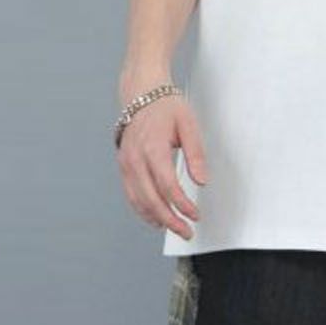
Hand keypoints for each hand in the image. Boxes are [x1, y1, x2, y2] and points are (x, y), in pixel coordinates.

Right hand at [117, 92, 209, 239]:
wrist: (140, 93)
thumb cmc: (166, 106)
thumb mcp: (188, 125)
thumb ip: (196, 154)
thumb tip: (202, 181)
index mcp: (152, 148)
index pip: (167, 185)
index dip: (182, 205)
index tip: (195, 215)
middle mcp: (135, 158)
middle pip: (151, 199)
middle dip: (170, 220)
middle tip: (187, 232)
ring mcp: (126, 164)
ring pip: (138, 201)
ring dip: (156, 219)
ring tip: (175, 229)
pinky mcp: (123, 166)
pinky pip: (131, 194)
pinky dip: (143, 210)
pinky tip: (157, 218)